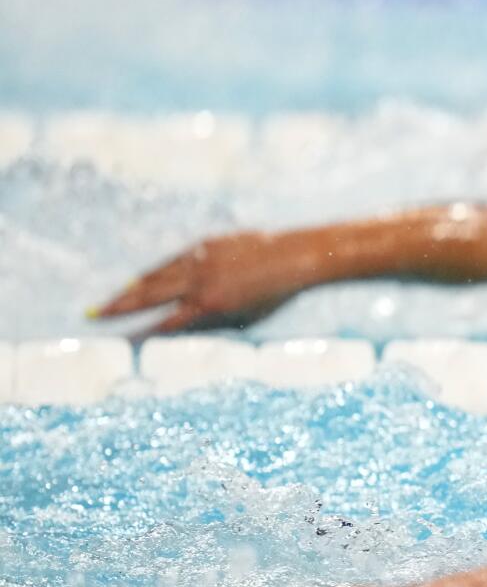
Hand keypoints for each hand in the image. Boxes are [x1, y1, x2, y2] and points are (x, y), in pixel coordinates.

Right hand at [93, 231, 299, 333]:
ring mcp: (199, 260)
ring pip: (155, 277)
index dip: (139, 334)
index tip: (119, 342)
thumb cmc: (273, 296)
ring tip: (109, 303)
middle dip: (118, 308)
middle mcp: (199, 283)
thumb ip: (211, 323)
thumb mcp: (243, 318)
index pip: (164, 324)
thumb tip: (178, 330)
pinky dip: (154, 272)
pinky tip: (139, 281)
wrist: (294, 257)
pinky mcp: (204, 244)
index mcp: (210, 306)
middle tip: (92, 316)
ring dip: (129, 290)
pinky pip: (172, 261)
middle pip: (148, 297)